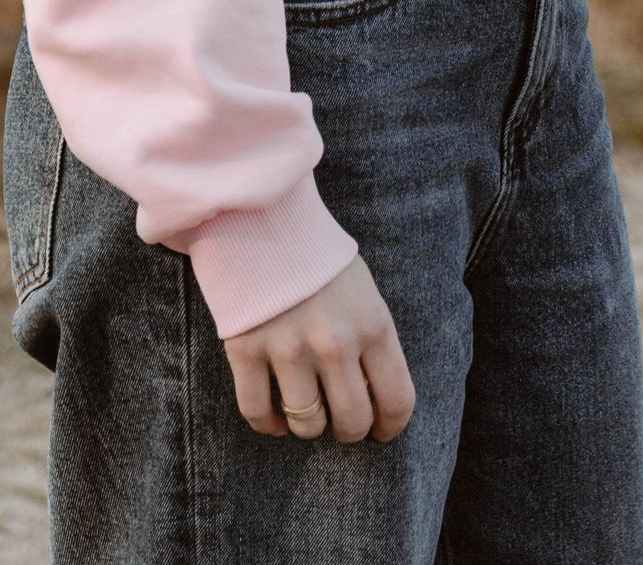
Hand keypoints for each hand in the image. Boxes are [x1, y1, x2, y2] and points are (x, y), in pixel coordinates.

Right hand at [223, 255, 415, 443]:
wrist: (258, 212)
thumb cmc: (315, 252)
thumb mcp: (362, 288)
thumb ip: (370, 338)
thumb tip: (373, 393)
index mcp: (372, 324)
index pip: (397, 400)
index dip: (391, 426)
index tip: (381, 431)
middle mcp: (334, 343)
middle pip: (351, 422)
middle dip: (349, 430)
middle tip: (340, 420)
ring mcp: (288, 349)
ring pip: (306, 425)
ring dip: (308, 426)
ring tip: (306, 410)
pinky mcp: (246, 349)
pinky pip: (257, 412)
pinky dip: (267, 424)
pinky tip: (274, 417)